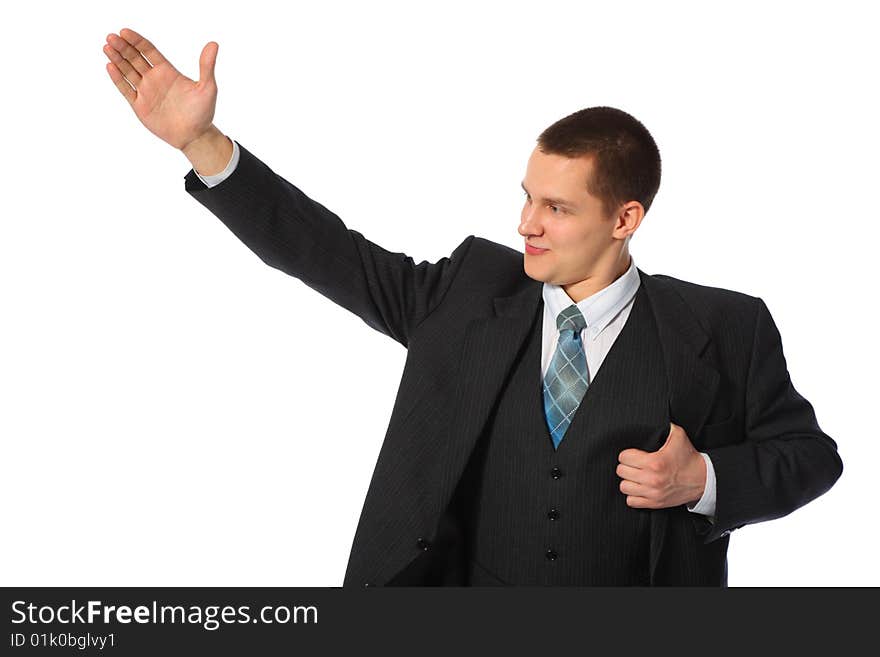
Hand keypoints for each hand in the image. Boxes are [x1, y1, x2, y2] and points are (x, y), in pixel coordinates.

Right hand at [103, 28, 218, 150]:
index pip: (149, 51)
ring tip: (107, 47)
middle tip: (111, 36)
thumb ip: (207, 66)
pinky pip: (126, 90)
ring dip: (117, 59)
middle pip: (135, 58)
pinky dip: (118, 79)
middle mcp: (155, 79)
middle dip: (123, 47)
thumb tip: (214, 44)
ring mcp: (146, 92)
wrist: (195, 137)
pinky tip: (110, 66)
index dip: (136, 41)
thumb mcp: (207, 87)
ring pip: (128, 71)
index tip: (124, 31)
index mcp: (168, 71)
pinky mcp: (140, 106)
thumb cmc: (203, 113)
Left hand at [616, 422, 706, 508]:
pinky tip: (639, 487)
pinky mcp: (655, 503)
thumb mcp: (679, 436)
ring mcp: (653, 493)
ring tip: (635, 476)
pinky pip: (631, 501)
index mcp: (655, 462)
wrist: (703, 480)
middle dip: (626, 466)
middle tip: (634, 464)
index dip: (627, 454)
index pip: (624, 457)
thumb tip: (655, 418)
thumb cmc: (689, 458)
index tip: (633, 455)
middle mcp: (652, 478)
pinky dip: (633, 495)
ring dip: (628, 480)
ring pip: (624, 487)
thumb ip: (664, 427)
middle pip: (621, 471)